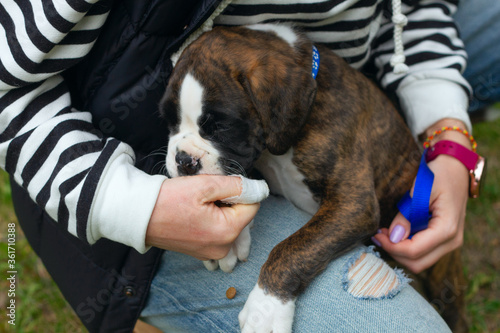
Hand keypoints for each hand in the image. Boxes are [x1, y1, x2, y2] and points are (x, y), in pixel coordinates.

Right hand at [146, 175, 259, 259]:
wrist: (139, 216)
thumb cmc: (169, 200)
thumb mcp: (205, 186)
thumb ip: (237, 187)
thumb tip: (261, 189)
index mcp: (227, 232)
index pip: (253, 206)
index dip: (239, 191)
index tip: (218, 188)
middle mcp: (223, 248)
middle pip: (242, 216)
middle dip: (229, 202)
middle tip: (205, 196)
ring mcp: (212, 253)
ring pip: (230, 224)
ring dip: (220, 211)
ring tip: (198, 206)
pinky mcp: (202, 252)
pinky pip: (218, 233)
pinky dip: (212, 221)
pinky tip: (195, 215)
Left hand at [372, 119, 470, 272]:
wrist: (455, 168)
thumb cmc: (437, 175)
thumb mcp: (419, 190)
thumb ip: (406, 214)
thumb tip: (393, 237)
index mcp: (447, 228)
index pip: (414, 251)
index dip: (391, 246)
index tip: (375, 234)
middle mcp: (452, 240)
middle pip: (417, 263)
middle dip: (394, 252)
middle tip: (378, 235)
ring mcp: (450, 243)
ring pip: (419, 262)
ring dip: (399, 252)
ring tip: (384, 233)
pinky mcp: (444, 241)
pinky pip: (423, 253)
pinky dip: (406, 248)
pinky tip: (395, 233)